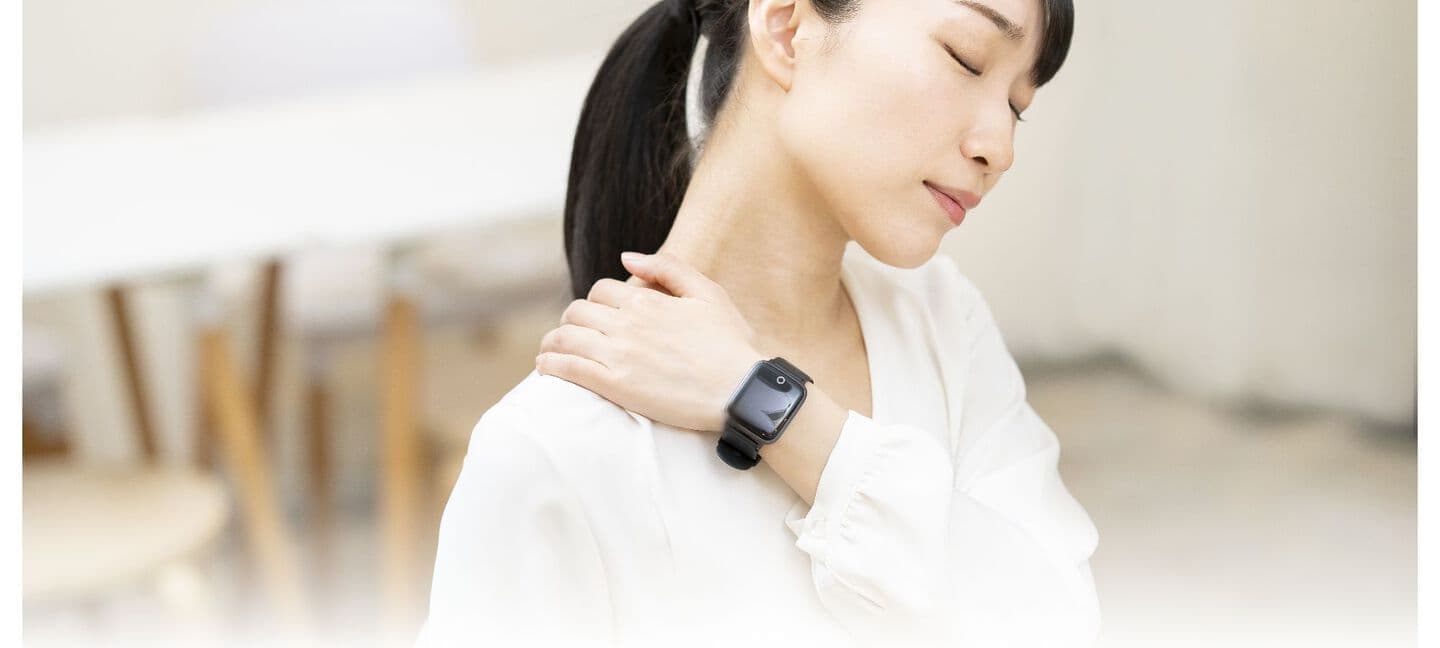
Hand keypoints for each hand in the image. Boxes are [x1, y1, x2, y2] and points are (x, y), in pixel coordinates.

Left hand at [536, 251, 767, 432]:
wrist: (741, 390)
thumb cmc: (730, 344)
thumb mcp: (708, 293)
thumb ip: (667, 268)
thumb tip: (626, 256)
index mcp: (647, 300)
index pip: (601, 290)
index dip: (597, 301)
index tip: (599, 315)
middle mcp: (627, 324)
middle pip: (577, 311)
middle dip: (572, 319)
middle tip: (573, 332)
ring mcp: (618, 355)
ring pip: (566, 337)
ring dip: (553, 341)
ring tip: (551, 350)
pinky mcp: (615, 385)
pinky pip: (568, 369)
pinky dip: (550, 364)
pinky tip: (546, 366)